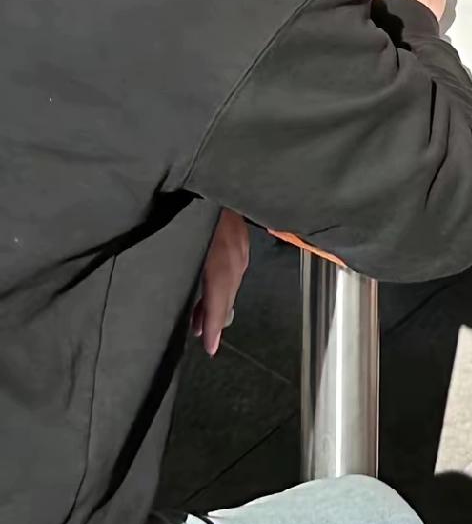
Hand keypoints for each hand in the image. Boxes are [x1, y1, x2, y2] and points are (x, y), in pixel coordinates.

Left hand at [192, 209, 249, 356]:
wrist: (221, 174)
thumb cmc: (188, 208)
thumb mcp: (180, 244)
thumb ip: (179, 273)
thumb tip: (179, 297)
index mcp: (220, 265)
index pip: (218, 306)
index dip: (212, 329)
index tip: (209, 349)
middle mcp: (235, 261)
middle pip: (227, 300)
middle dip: (213, 320)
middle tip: (196, 335)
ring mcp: (240, 249)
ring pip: (230, 286)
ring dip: (214, 302)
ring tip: (196, 315)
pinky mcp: (240, 240)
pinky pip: (232, 272)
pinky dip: (220, 285)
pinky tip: (207, 286)